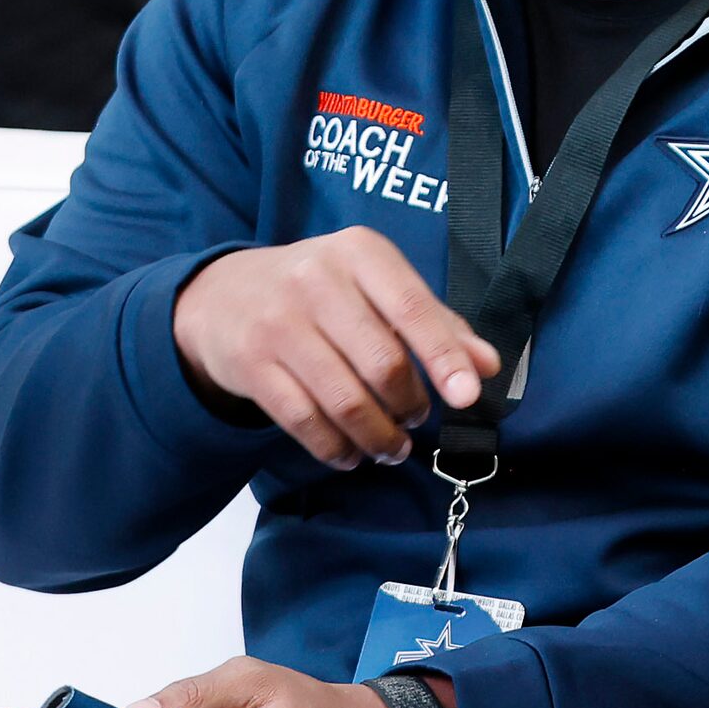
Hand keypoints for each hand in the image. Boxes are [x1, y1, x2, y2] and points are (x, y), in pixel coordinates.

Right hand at [173, 228, 501, 471]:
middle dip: (410, 404)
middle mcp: (316, 282)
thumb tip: (488, 365)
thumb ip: (435, 321)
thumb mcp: (375, 283)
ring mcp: (278, 324)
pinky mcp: (250, 365)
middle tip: (418, 419)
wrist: (220, 294)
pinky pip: (303, 420)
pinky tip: (351, 455)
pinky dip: (334, 448)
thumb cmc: (321, 289)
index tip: (469, 396)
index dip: (445, 357)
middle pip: (381, 362)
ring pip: (344, 400)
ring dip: (378, 436)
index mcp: (360, 253)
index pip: (412, 308)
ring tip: (393, 447)